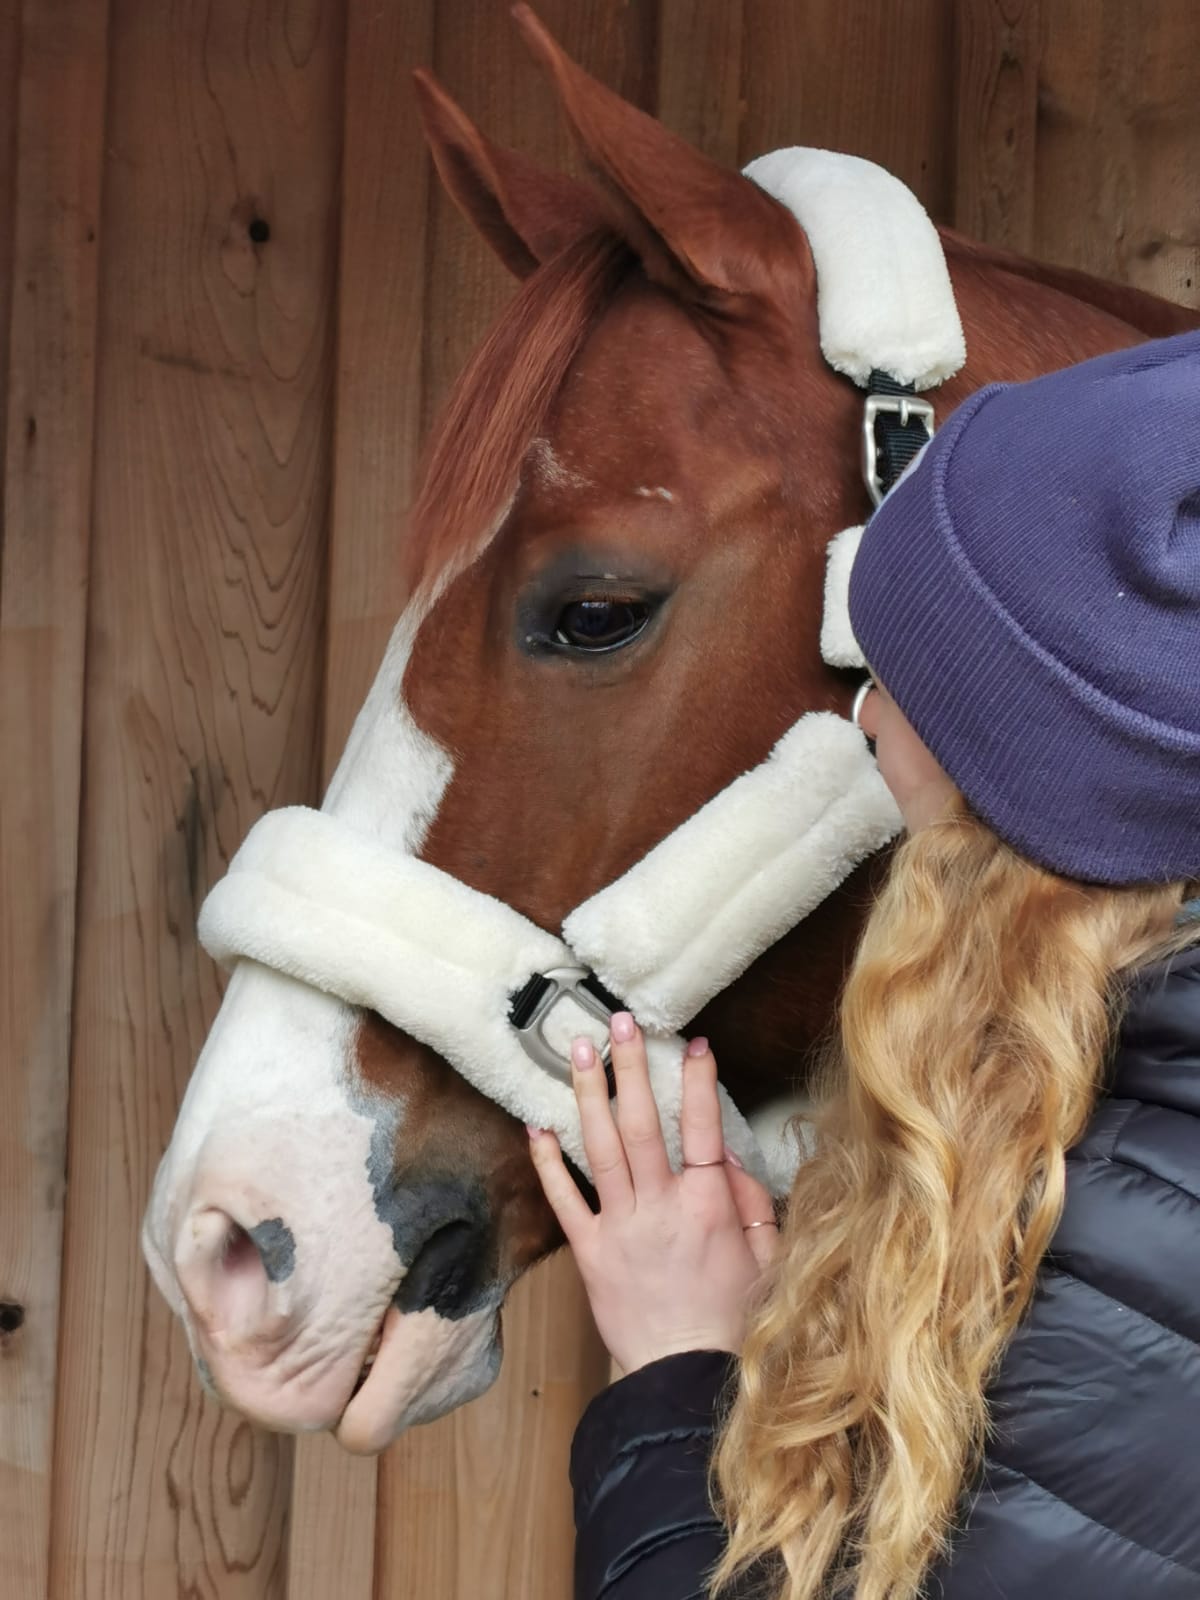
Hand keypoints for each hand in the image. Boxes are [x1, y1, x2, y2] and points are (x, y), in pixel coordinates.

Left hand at [526, 1011, 779, 1373]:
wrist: (685, 1377)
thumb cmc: (732, 1320)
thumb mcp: (766, 1258)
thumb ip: (749, 1200)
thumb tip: (722, 1151)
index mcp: (708, 1207)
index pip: (702, 1128)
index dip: (697, 1082)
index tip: (692, 1044)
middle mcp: (660, 1208)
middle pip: (641, 1124)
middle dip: (629, 1067)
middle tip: (617, 1023)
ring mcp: (621, 1228)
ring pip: (600, 1149)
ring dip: (588, 1094)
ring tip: (576, 1050)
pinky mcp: (590, 1253)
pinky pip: (564, 1200)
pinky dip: (548, 1163)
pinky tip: (536, 1125)